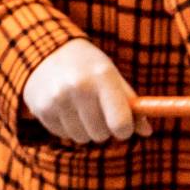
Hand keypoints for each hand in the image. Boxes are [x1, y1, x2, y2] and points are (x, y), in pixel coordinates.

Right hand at [23, 39, 151, 143]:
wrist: (45, 51)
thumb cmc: (88, 66)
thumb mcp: (111, 75)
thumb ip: (130, 103)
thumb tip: (147, 131)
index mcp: (102, 76)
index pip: (120, 122)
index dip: (125, 131)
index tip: (124, 128)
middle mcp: (79, 87)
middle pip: (101, 134)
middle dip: (104, 129)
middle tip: (99, 112)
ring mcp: (57, 99)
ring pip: (81, 138)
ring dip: (84, 129)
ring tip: (79, 108)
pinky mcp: (41, 110)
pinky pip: (63, 135)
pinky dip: (67, 127)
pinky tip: (64, 108)